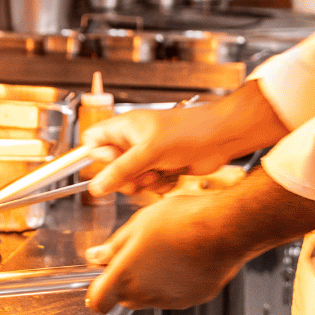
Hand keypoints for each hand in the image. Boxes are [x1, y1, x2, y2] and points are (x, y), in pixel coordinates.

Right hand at [84, 80, 289, 197]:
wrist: (220, 139)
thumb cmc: (188, 131)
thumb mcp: (148, 152)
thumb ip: (120, 170)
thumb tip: (95, 187)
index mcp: (125, 128)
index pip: (93, 141)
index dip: (98, 156)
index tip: (113, 163)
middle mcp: (134, 141)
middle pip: (111, 168)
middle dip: (126, 177)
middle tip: (141, 174)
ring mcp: (149, 156)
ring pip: (132, 180)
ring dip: (145, 183)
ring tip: (160, 172)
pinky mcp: (163, 168)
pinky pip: (150, 186)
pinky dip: (160, 185)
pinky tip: (173, 176)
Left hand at [84, 167, 314, 312]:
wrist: (225, 228)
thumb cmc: (185, 221)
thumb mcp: (140, 224)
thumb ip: (115, 245)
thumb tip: (97, 255)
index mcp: (126, 274)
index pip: (98, 301)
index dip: (96, 293)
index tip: (99, 284)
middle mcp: (146, 293)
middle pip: (124, 298)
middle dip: (125, 281)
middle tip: (135, 256)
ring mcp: (170, 299)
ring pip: (150, 297)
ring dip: (150, 282)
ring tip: (163, 252)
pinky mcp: (192, 298)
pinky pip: (175, 295)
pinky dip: (174, 283)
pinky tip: (182, 259)